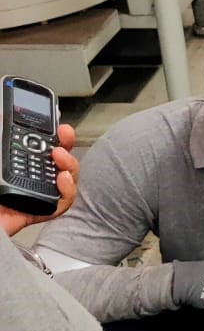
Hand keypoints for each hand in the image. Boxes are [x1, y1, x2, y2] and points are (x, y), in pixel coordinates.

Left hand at [0, 123, 78, 237]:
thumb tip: (1, 117)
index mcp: (6, 163)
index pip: (32, 144)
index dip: (47, 131)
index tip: (52, 120)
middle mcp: (21, 177)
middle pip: (55, 159)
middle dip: (65, 143)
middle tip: (63, 133)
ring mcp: (31, 194)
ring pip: (64, 179)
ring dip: (69, 165)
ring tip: (60, 156)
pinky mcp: (36, 213)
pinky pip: (61, 203)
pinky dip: (67, 190)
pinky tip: (60, 179)